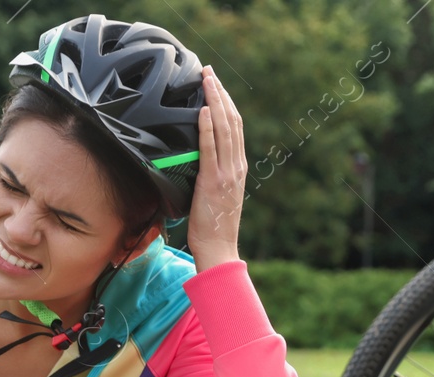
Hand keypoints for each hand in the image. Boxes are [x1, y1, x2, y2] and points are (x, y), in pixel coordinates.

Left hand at [187, 64, 244, 272]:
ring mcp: (227, 173)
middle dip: (220, 93)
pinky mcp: (214, 181)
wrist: (219, 249)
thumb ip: (211, 174)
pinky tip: (202, 110)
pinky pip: (211, 148)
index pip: (234, 127)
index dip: (225, 102)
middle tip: (208, 71)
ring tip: (205, 80)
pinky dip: (207, 127)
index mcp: (238, 168)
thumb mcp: (215, 195)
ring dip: (214, 101)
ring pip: (224, 129)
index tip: (215, 84)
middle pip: (231, 120)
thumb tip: (195, 160)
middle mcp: (236, 166)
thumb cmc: (213, 227)